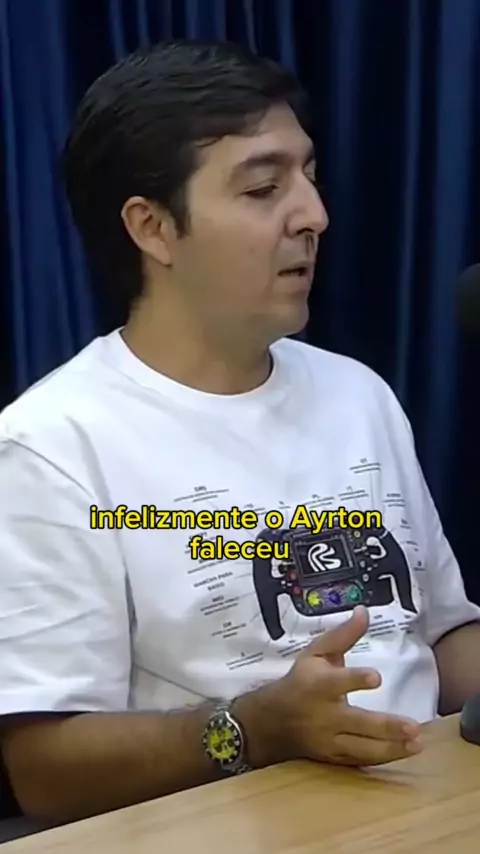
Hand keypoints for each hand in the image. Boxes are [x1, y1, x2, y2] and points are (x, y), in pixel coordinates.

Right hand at [270, 605, 421, 766]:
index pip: (337, 682)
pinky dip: (383, 758)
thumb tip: (364, 612)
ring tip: (418, 744)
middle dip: (385, 727)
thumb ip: (343, 635)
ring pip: (362, 748)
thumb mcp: (315, 653)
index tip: (376, 677)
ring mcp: (329, 741)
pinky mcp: (333, 758)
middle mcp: (324, 715)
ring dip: (391, 748)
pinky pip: (360, 761)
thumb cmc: (299, 681)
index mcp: (318, 685)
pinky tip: (405, 752)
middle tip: (413, 727)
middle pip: (357, 723)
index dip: (355, 680)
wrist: (271, 722)